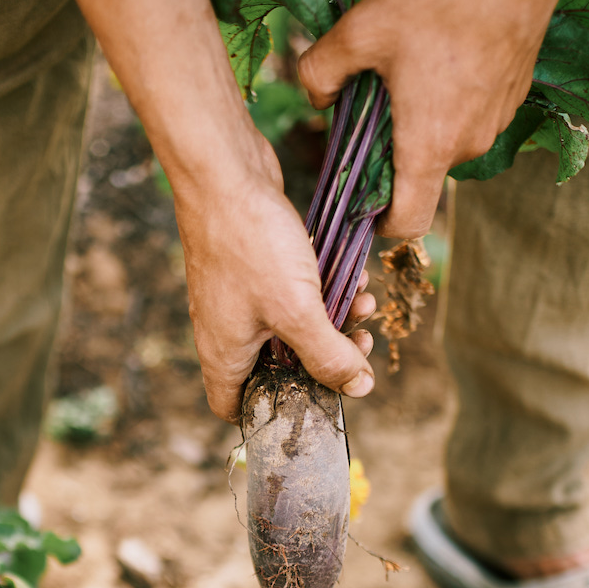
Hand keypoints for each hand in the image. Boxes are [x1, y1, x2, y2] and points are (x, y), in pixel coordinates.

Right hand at [174, 135, 375, 422]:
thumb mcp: (297, 310)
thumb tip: (359, 389)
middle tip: (358, 347)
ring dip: (333, 321)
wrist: (224, 172)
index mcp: (224, 354)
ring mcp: (238, 298)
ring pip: (292, 327)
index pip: (234, 407)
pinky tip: (352, 277)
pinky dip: (322, 291)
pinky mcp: (253, 267)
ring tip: (364, 305)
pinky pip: (292, 294)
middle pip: (277, 368)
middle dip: (324, 360)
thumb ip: (328, 355)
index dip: (270, 414)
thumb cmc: (249, 244)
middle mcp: (226, 331)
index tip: (313, 405)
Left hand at [297, 0, 580, 236]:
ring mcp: (496, 122)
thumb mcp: (360, 30)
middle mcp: (468, 145)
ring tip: (409, 70)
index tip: (365, 204)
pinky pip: (471, 115)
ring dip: (423, 120)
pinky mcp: (513, 97)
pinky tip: (440, 56)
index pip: (409, 222)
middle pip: (421, 174)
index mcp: (430, 144)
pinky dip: (450, 100)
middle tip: (374, 103)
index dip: (381, 223)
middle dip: (393, 149)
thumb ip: (320, 72)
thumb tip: (314, 97)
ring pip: (446, 141)